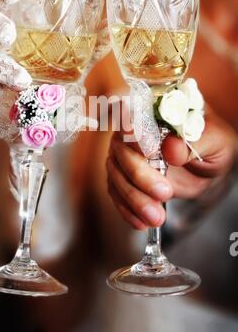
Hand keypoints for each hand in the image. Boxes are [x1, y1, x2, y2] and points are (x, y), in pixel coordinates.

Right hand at [106, 110, 236, 229]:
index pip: (135, 112)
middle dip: (140, 175)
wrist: (208, 167)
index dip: (135, 130)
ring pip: (116, 174)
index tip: (147, 149)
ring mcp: (125, 152)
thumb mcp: (216, 140)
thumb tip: (171, 147)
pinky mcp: (123, 175)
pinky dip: (126, 209)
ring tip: (157, 217)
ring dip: (134, 198)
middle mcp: (134, 128)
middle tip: (165, 193)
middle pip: (122, 148)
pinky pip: (116, 192)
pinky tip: (142, 222)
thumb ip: (196, 141)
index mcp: (157, 109)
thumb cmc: (213, 144)